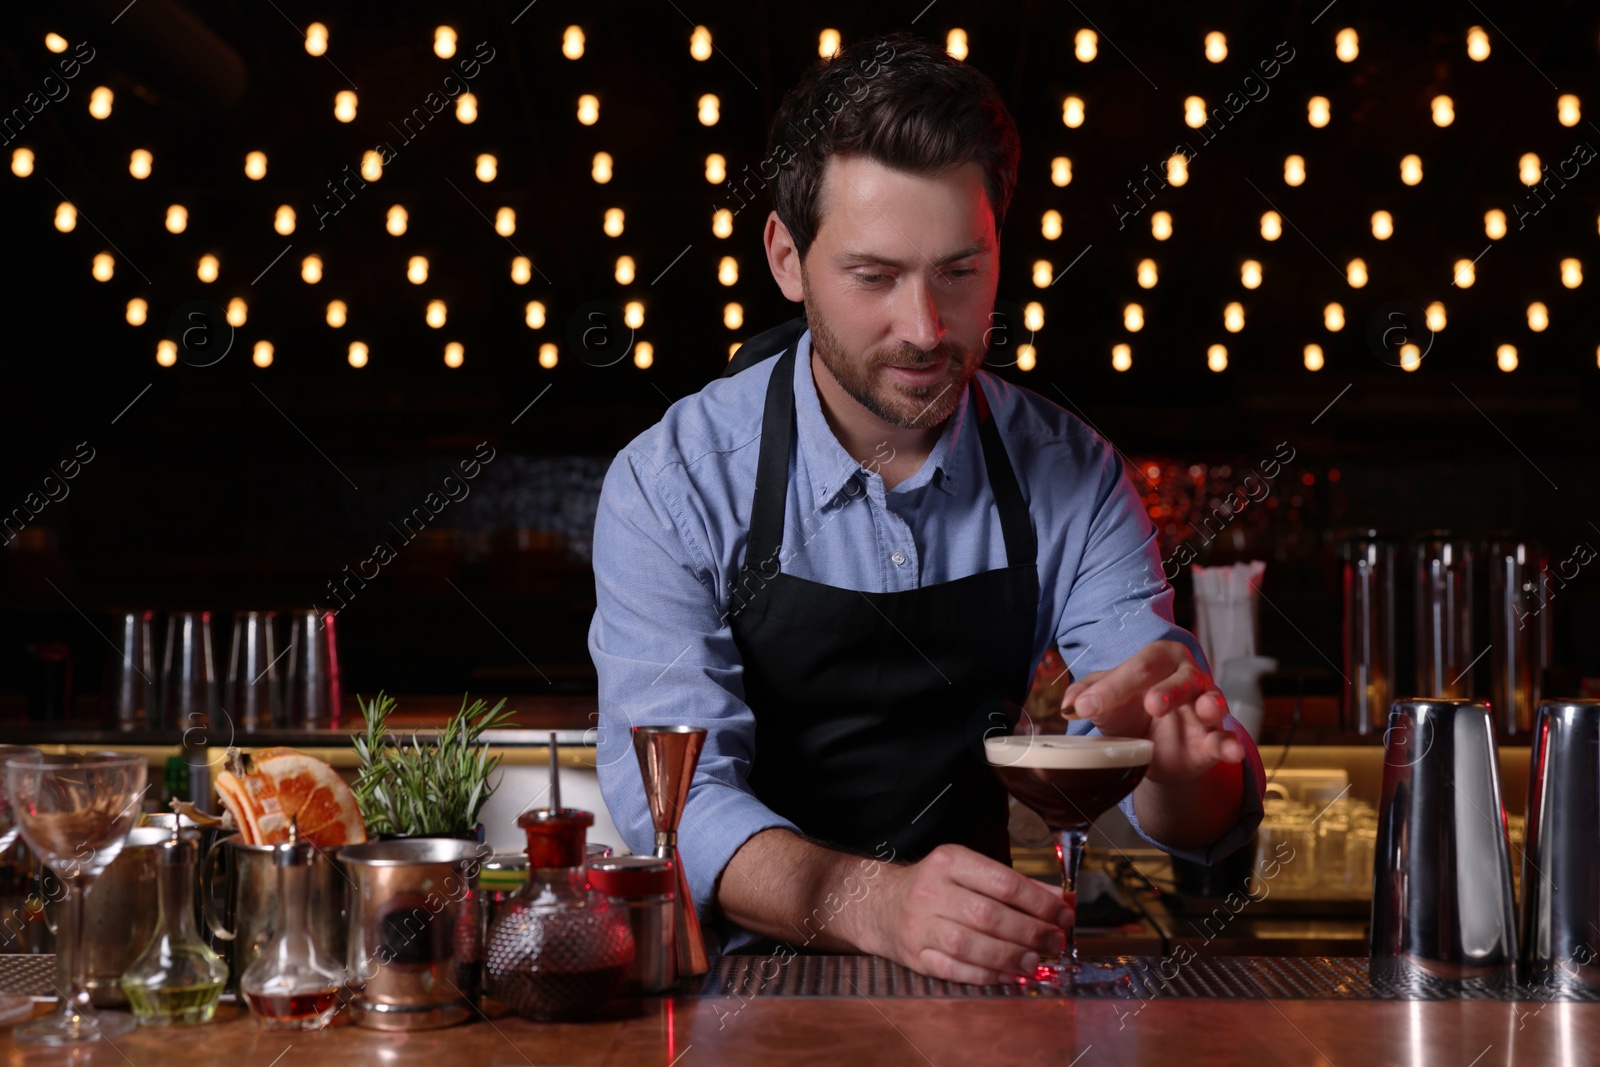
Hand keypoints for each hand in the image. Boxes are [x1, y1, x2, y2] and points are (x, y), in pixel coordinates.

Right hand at [855, 843, 1071, 984]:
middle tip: (1055, 942)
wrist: (880, 904)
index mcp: (949, 861)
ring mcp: (920, 925)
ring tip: (1036, 961)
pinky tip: (1009, 974)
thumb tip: (1059, 901)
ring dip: (1010, 956)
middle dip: (1030, 932)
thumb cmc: (936, 886)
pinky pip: (955, 969)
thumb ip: (1014, 884)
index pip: (1003, 882)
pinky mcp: (915, 955)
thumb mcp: (969, 871)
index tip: (1063, 915)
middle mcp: (931, 891)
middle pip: (988, 915)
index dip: (1039, 902)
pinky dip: (987, 975)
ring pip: (971, 944)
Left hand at [1058, 640, 1244, 785]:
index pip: (1137, 668)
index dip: (1112, 687)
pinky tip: (1230, 750)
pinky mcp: (1214, 738)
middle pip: (1178, 680)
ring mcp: (1205, 706)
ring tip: (1205, 710)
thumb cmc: (1130, 710)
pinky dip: (1230, 745)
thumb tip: (1069, 703)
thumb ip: (1087, 695)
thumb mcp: (1105, 702)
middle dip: (1167, 691)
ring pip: (1211, 701)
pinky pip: (1226, 739)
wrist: (1152, 750)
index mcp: (1159, 659)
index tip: (1085, 708)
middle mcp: (1187, 676)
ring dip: (1208, 706)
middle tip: (1153, 705)